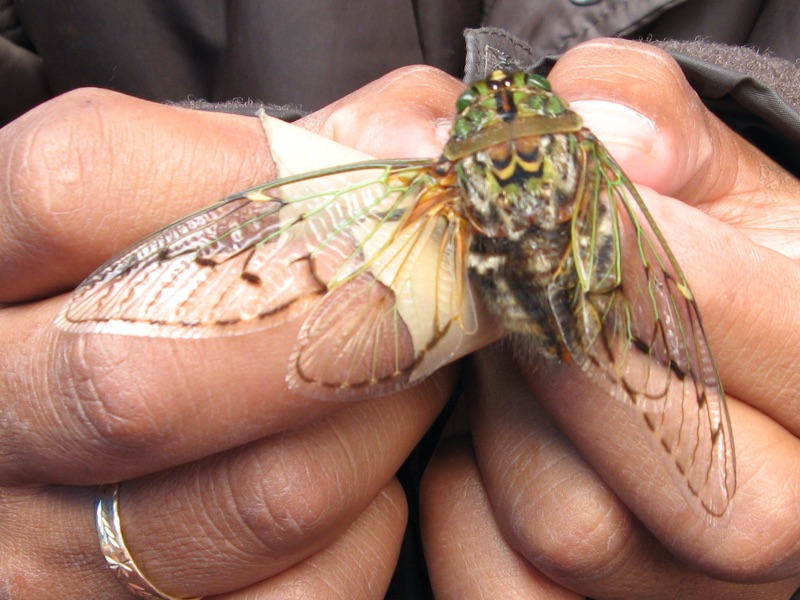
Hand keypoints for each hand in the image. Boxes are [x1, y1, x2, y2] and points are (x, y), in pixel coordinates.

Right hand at [0, 66, 462, 597]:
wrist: (134, 402)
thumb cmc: (175, 293)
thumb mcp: (196, 205)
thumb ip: (292, 157)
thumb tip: (422, 142)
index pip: (76, 188)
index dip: (255, 184)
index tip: (368, 204)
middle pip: (153, 376)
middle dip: (341, 329)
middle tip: (420, 301)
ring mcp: (45, 549)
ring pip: (262, 500)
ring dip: (379, 428)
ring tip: (399, 382)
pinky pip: (303, 592)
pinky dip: (365, 529)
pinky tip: (355, 480)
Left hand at [421, 39, 799, 597]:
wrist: (666, 367)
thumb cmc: (690, 266)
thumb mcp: (702, 174)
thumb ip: (657, 122)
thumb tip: (601, 131)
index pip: (783, 331)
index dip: (650, 256)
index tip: (558, 200)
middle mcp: (789, 515)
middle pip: (678, 457)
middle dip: (564, 346)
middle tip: (503, 278)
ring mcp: (695, 591)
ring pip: (568, 524)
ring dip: (501, 419)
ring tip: (498, 354)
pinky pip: (495, 579)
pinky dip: (462, 500)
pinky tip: (481, 438)